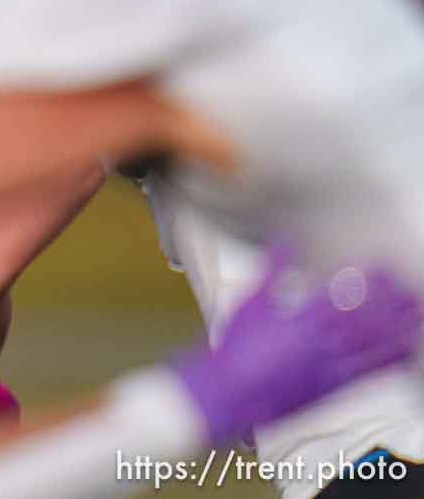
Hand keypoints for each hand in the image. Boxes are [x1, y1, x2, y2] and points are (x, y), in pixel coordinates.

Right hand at [170, 240, 421, 445]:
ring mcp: (331, 368)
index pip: (343, 297)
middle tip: (408, 283)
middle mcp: (321, 346)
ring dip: (398, 326)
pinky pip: (371, 372)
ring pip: (375, 346)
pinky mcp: (335, 387)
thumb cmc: (234, 349)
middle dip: (390, 301)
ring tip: (416, 309)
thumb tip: (287, 240)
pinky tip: (406, 345)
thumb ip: (272, 270)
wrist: (229, 394)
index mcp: (299, 322)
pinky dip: (392, 357)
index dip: (367, 283)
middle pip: (366, 321)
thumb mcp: (249, 303)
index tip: (382, 266)